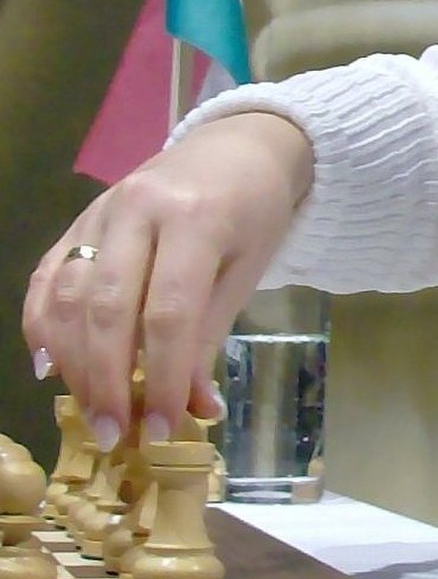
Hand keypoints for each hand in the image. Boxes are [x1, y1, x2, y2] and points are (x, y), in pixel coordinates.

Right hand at [22, 112, 313, 450]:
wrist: (240, 145)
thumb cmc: (255, 209)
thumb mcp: (248, 269)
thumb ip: (211, 335)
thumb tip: (193, 409)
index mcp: (196, 218)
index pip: (169, 313)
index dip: (162, 377)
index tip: (160, 428)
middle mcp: (139, 209)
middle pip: (108, 307)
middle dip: (107, 380)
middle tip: (114, 433)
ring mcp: (103, 209)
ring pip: (69, 294)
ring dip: (73, 362)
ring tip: (90, 410)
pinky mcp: (81, 217)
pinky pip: (48, 274)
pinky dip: (41, 323)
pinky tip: (48, 366)